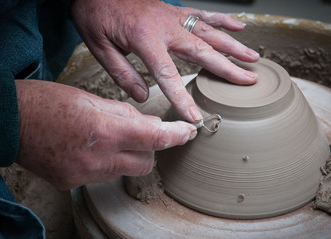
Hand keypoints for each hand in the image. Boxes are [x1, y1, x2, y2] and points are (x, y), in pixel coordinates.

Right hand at [15, 80, 195, 189]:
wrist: (10, 121)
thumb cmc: (48, 102)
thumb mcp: (91, 98)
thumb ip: (126, 115)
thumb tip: (150, 123)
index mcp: (105, 131)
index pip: (155, 138)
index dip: (177, 135)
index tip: (188, 132)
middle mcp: (98, 159)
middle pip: (146, 162)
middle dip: (150, 148)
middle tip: (140, 132)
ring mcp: (85, 175)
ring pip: (124, 170)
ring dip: (125, 156)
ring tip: (106, 137)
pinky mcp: (73, 183)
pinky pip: (102, 176)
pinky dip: (105, 163)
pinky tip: (89, 148)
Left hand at [71, 0, 258, 122]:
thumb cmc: (95, 14)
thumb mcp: (100, 47)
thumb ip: (122, 73)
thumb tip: (142, 96)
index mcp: (145, 39)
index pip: (169, 76)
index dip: (184, 99)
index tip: (196, 117)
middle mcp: (165, 27)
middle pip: (202, 52)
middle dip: (227, 69)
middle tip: (248, 81)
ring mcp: (172, 16)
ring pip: (209, 33)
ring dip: (232, 46)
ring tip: (252, 58)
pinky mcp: (174, 10)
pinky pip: (203, 14)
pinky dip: (222, 20)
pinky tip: (237, 27)